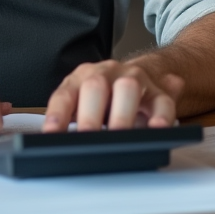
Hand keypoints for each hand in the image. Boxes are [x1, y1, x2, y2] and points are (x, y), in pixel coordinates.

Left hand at [42, 60, 183, 132]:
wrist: (143, 76)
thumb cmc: (106, 98)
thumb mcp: (82, 104)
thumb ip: (69, 119)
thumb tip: (52, 138)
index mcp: (82, 77)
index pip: (65, 94)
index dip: (57, 115)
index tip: (51, 135)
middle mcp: (107, 74)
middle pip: (95, 86)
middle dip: (90, 115)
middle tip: (87, 139)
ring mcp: (135, 80)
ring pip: (128, 88)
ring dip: (121, 115)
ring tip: (118, 137)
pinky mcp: (159, 93)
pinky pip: (162, 102)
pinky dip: (160, 117)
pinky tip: (156, 130)